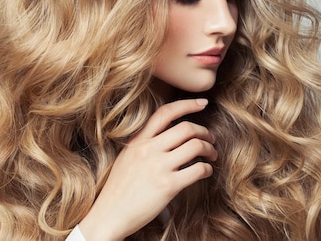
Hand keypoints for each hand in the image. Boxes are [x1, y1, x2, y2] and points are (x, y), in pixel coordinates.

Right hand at [78, 98, 216, 240]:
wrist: (109, 216)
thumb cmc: (119, 189)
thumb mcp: (127, 157)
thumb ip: (145, 142)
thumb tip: (169, 131)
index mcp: (138, 141)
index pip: (165, 113)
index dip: (187, 104)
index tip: (203, 103)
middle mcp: (149, 150)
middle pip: (187, 128)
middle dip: (205, 132)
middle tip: (211, 139)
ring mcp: (158, 167)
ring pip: (196, 146)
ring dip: (210, 149)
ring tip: (212, 155)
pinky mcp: (168, 186)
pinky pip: (198, 170)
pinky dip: (207, 169)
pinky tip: (206, 171)